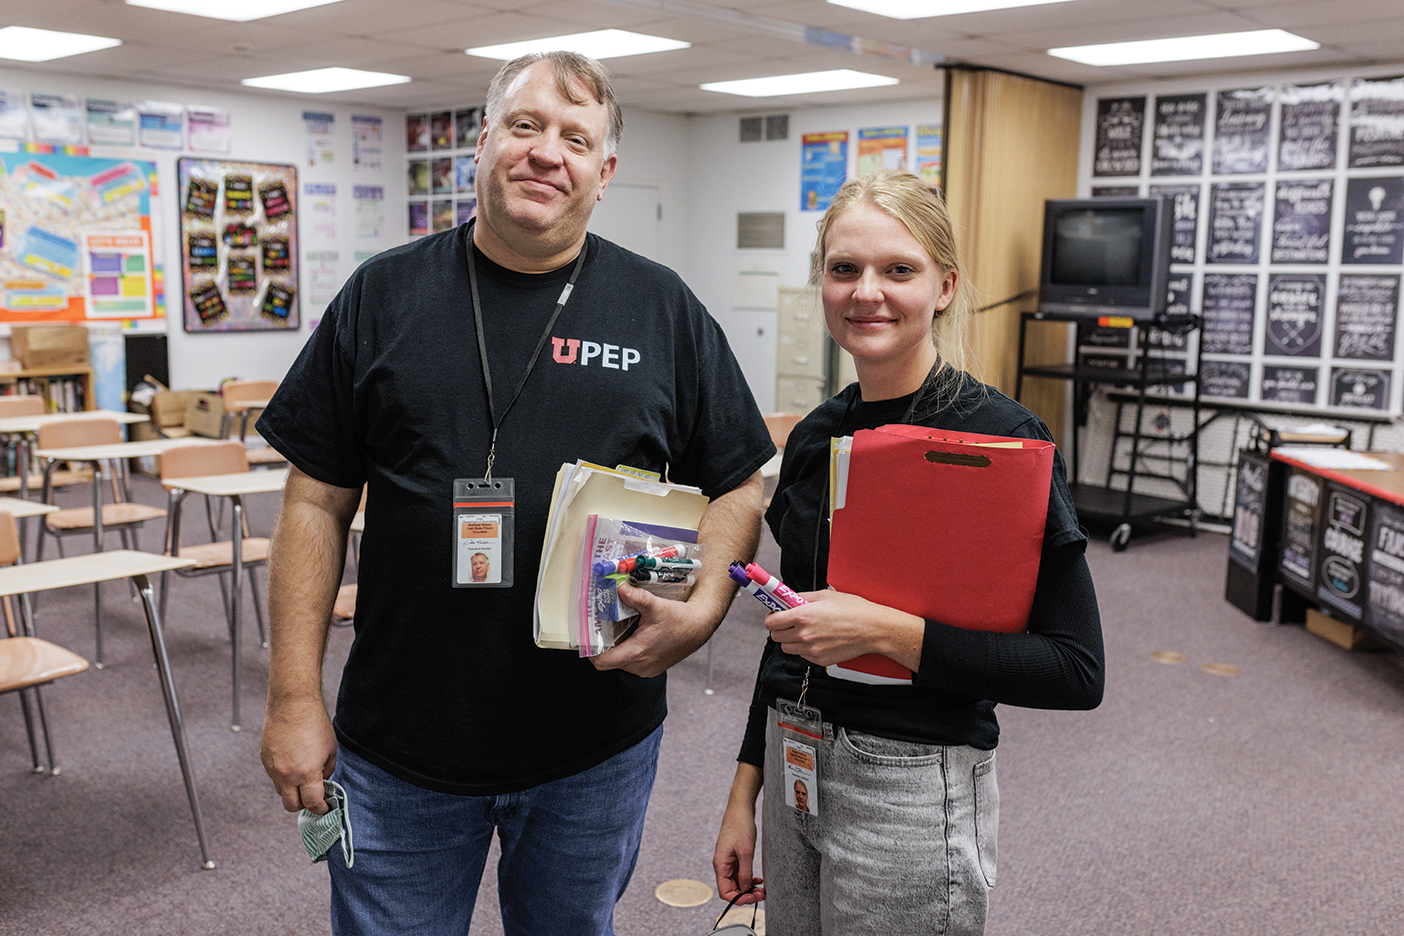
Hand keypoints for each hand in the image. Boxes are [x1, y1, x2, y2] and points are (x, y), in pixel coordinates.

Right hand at [260, 696, 337, 814]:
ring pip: (281, 792)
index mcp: (306, 773)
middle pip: (291, 806)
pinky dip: (284, 777)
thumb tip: (323, 781)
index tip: (325, 807)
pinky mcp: (264, 759)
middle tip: (313, 797)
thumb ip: (327, 770)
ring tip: (303, 778)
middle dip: (304, 805)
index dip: (321, 808)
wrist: (293, 703)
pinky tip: (292, 763)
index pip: (312, 803)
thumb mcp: (331, 748)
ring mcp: (273, 768)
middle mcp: (286, 774)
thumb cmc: (315, 723)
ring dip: (292, 791)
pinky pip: (274, 776)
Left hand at [590, 582, 715, 677]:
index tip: (587, 637)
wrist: (699, 628)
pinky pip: (631, 662)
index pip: (602, 661)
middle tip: (600, 627)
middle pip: (609, 660)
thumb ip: (637, 597)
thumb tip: (620, 587)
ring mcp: (646, 669)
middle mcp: (640, 665)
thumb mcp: (657, 606)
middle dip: (603, 645)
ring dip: (616, 648)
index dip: (591, 650)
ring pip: (620, 662)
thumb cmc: (680, 620)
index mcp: (637, 652)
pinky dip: (628, 650)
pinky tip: (632, 635)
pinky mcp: (651, 668)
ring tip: (616, 629)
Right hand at [714, 765, 764, 905]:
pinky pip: (739, 873)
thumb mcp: (746, 851)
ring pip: (736, 882)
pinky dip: (748, 878)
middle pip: (731, 889)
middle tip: (762, 894)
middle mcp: (722, 865)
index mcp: (720, 865)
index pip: (725, 892)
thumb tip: (745, 889)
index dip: (738, 899)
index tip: (753, 897)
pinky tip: (758, 879)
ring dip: (748, 887)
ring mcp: (728, 860)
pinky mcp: (734, 856)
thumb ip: (745, 873)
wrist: (740, 807)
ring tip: (762, 888)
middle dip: (746, 894)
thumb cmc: (740, 826)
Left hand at [765, 589, 924, 670]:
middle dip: (780, 628)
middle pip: (776, 637)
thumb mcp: (825, 595)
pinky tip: (818, 639)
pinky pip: (803, 656)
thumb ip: (802, 597)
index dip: (771, 617)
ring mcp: (811, 650)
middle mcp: (804, 634)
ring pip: (787, 648)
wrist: (872, 629)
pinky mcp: (819, 660)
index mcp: (802, 616)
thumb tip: (788, 598)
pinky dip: (805, 649)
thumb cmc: (853, 610)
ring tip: (806, 631)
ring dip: (791, 640)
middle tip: (790, 622)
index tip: (775, 614)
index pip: (771, 622)